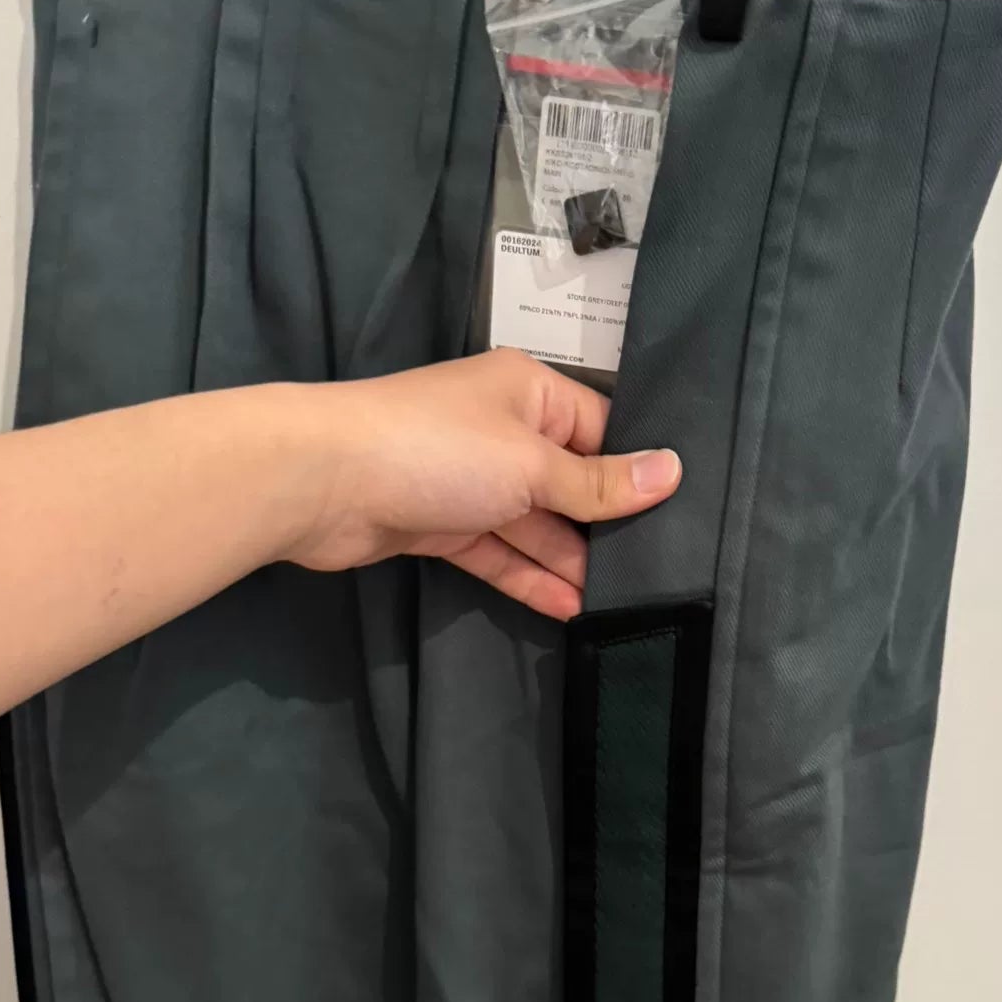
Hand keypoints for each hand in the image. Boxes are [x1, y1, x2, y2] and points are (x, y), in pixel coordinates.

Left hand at [287, 349, 681, 619]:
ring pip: (535, 524)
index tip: (680, 518)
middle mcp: (503, 431)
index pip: (602, 431)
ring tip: (621, 606)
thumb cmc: (438, 450)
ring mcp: (470, 481)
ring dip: (570, 562)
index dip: (635, 472)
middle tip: (659, 576)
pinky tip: (570, 609)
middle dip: (606, 527)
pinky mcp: (441, 525)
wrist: (321, 482)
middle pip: (570, 482)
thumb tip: (672, 473)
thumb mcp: (533, 464)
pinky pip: (499, 552)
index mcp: (530, 393)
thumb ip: (599, 483)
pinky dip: (530, 578)